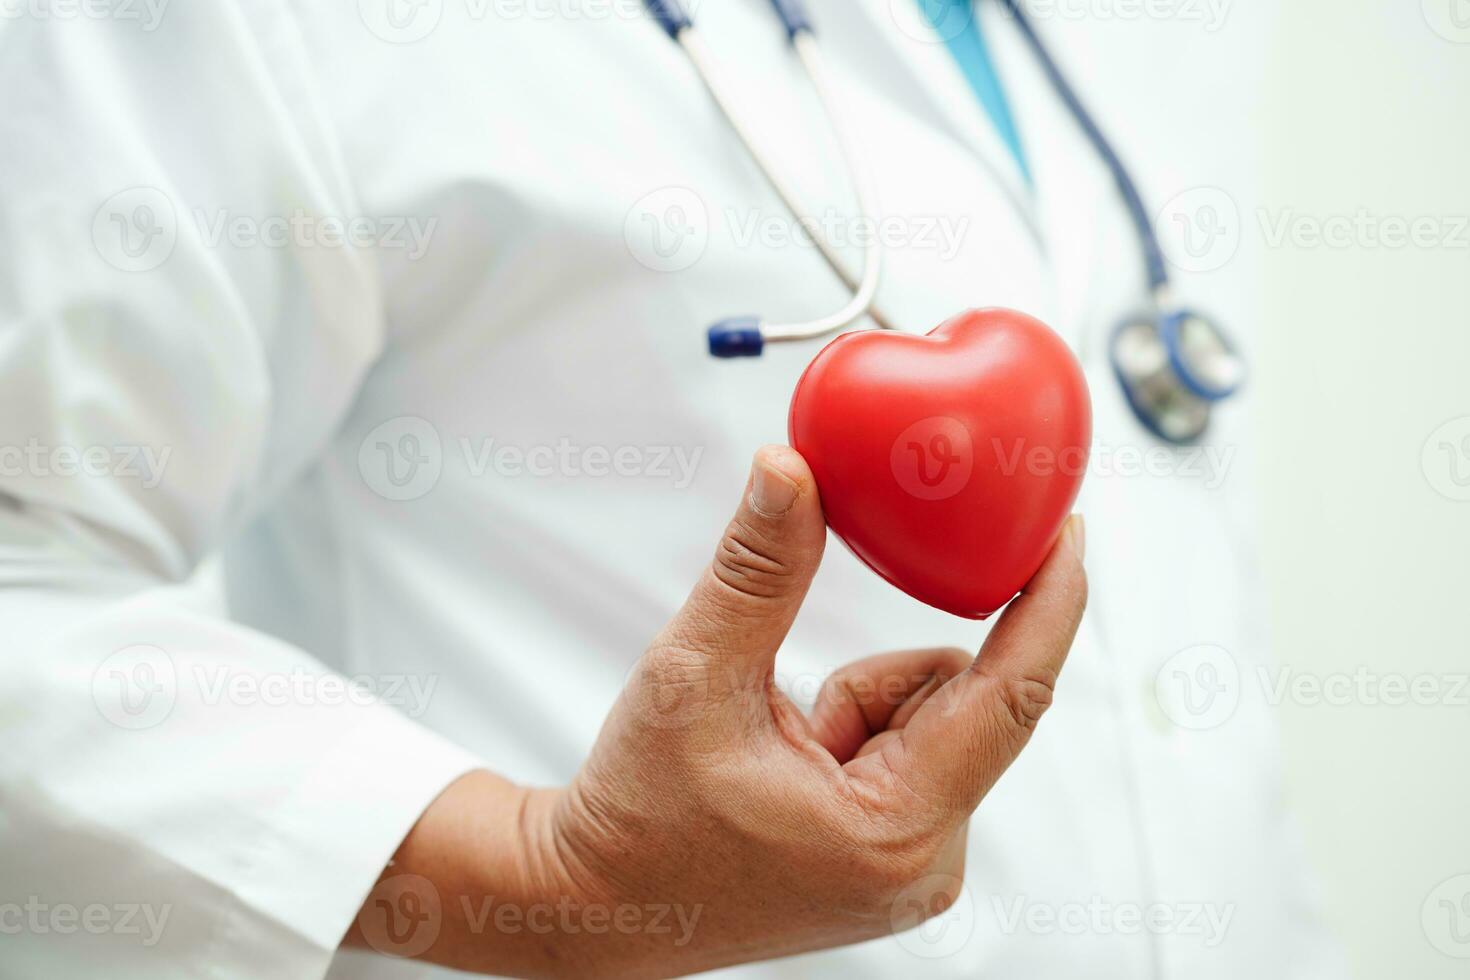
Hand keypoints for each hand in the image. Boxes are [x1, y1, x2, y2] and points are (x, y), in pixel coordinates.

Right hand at [350, 446, 1086, 977]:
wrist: (596, 903)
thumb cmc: (638, 814)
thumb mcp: (696, 676)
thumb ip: (758, 569)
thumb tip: (792, 468)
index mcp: (896, 829)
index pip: (1011, 696)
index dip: (1050, 603)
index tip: (1068, 528)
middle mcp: (926, 862)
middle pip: (957, 703)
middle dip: (874, 675)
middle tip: (795, 701)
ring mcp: (913, 867)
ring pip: (929, 718)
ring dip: (859, 701)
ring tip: (773, 749)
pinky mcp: (895, 859)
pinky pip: (909, 749)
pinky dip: (855, 727)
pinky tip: (784, 765)